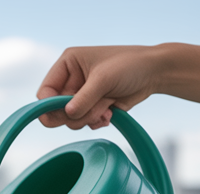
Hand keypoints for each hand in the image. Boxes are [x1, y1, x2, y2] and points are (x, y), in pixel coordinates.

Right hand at [37, 45, 163, 129]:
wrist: (154, 73)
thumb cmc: (130, 66)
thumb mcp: (104, 79)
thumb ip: (84, 98)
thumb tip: (67, 115)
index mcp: (67, 64)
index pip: (46, 91)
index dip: (49, 106)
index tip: (63, 114)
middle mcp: (71, 80)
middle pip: (56, 110)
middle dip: (75, 114)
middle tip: (92, 112)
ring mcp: (82, 95)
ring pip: (71, 119)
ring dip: (89, 118)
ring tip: (106, 109)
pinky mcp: (93, 107)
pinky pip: (85, 123)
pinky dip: (96, 122)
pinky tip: (110, 114)